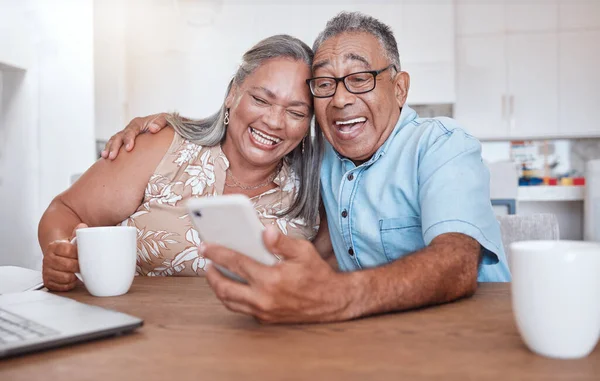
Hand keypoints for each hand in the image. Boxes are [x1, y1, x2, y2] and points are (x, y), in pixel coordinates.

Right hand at [42, 223, 87, 290]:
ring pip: (66, 277)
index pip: (68, 250)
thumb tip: (83, 227)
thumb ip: (77, 232)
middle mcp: (48, 258)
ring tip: (77, 271)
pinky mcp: (48, 282)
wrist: (56, 256)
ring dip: (74, 276)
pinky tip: (72, 278)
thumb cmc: (67, 249)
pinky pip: (62, 286)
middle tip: (82, 264)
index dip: (78, 253)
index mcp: (54, 246)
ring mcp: (47, 271)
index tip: (82, 254)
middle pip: (68, 265)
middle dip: (78, 266)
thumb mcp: (71, 239)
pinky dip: (70, 284)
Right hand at [101, 113, 168, 159]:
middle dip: (115, 146)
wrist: (164, 125)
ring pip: (114, 140)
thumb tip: (153, 129)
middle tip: (112, 156)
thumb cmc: (165, 123)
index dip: (128, 139)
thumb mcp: (165, 120)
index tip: (129, 148)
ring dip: (109, 148)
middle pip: (119, 136)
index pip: (131, 131)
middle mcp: (130, 128)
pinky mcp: (126, 142)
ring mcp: (127, 135)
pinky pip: (115, 145)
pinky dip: (110, 150)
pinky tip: (106, 158)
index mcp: (138, 123)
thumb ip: (160, 123)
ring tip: (106, 157)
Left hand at [201, 225, 355, 323]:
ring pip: (229, 302)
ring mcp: (263, 311)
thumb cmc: (318, 275)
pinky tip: (233, 284)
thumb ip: (281, 242)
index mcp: (270, 279)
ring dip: (218, 287)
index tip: (205, 246)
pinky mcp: (265, 319)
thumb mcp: (303, 251)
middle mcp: (263, 298)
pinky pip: (241, 308)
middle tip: (206, 261)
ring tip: (215, 272)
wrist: (332, 302)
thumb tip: (265, 231)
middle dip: (211, 274)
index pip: (235, 263)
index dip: (217, 253)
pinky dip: (232, 297)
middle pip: (224, 288)